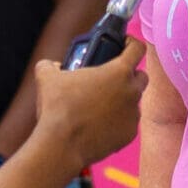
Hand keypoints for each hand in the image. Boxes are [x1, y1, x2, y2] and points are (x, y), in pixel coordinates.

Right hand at [34, 40, 147, 173]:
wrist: (62, 145)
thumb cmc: (58, 108)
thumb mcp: (47, 78)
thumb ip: (50, 65)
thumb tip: (52, 66)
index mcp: (119, 72)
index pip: (138, 48)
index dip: (132, 43)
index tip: (125, 44)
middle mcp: (131, 91)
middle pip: (140, 76)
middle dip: (129, 75)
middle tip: (110, 78)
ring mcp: (133, 114)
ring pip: (133, 101)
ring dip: (122, 100)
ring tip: (100, 104)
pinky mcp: (129, 134)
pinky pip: (127, 123)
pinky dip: (117, 122)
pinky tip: (100, 124)